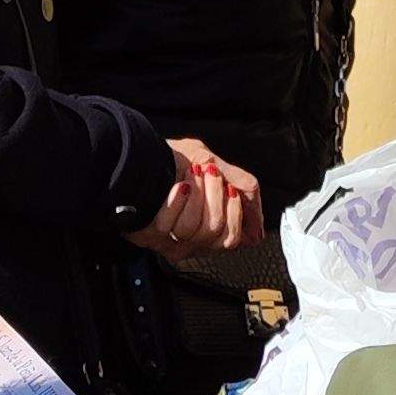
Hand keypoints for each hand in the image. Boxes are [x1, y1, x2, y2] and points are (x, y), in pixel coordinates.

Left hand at [130, 139, 260, 259]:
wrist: (138, 154)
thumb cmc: (171, 159)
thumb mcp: (216, 165)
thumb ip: (244, 191)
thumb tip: (257, 228)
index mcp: (207, 228)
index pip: (231, 240)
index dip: (234, 212)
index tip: (228, 188)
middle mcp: (188, 240)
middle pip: (215, 234)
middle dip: (214, 196)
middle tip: (207, 175)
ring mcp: (168, 240)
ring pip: (194, 231)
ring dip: (194, 195)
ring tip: (187, 177)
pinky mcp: (149, 236)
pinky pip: (171, 226)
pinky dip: (174, 200)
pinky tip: (172, 187)